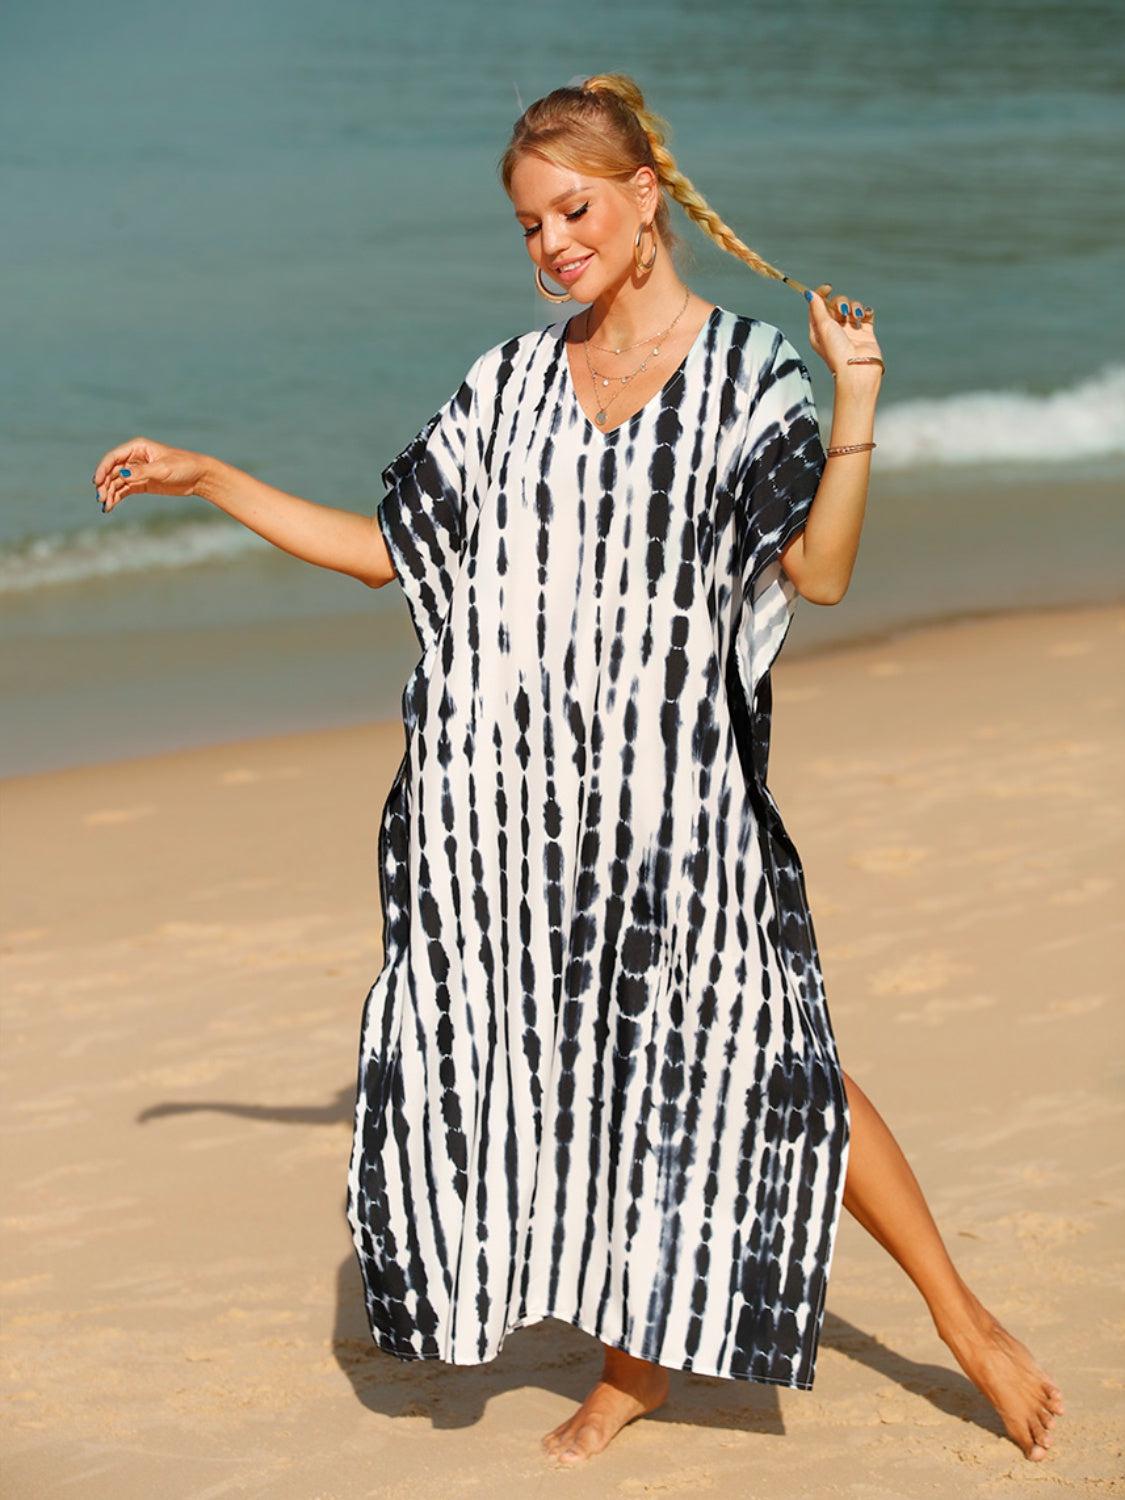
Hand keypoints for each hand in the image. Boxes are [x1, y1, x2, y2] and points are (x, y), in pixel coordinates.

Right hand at [91, 437, 208, 513]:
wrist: (199, 477)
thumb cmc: (184, 466)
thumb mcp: (163, 469)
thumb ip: (142, 472)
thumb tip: (122, 475)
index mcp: (137, 447)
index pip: (113, 458)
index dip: (102, 469)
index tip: (96, 483)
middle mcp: (134, 458)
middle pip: (112, 471)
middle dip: (104, 484)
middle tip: (101, 498)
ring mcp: (136, 471)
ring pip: (116, 482)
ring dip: (109, 493)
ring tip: (105, 506)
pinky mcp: (141, 484)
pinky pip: (124, 490)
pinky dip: (116, 498)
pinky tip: (110, 506)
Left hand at [805, 283, 883, 382]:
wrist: (857, 369)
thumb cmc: (837, 352)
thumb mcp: (822, 327)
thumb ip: (817, 308)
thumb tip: (809, 293)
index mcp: (819, 330)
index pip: (818, 306)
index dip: (822, 294)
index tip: (828, 288)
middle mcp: (834, 329)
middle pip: (836, 303)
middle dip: (841, 302)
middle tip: (843, 312)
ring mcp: (850, 330)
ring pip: (852, 306)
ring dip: (854, 307)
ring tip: (856, 317)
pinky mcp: (865, 331)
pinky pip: (866, 314)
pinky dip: (866, 312)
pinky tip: (864, 318)